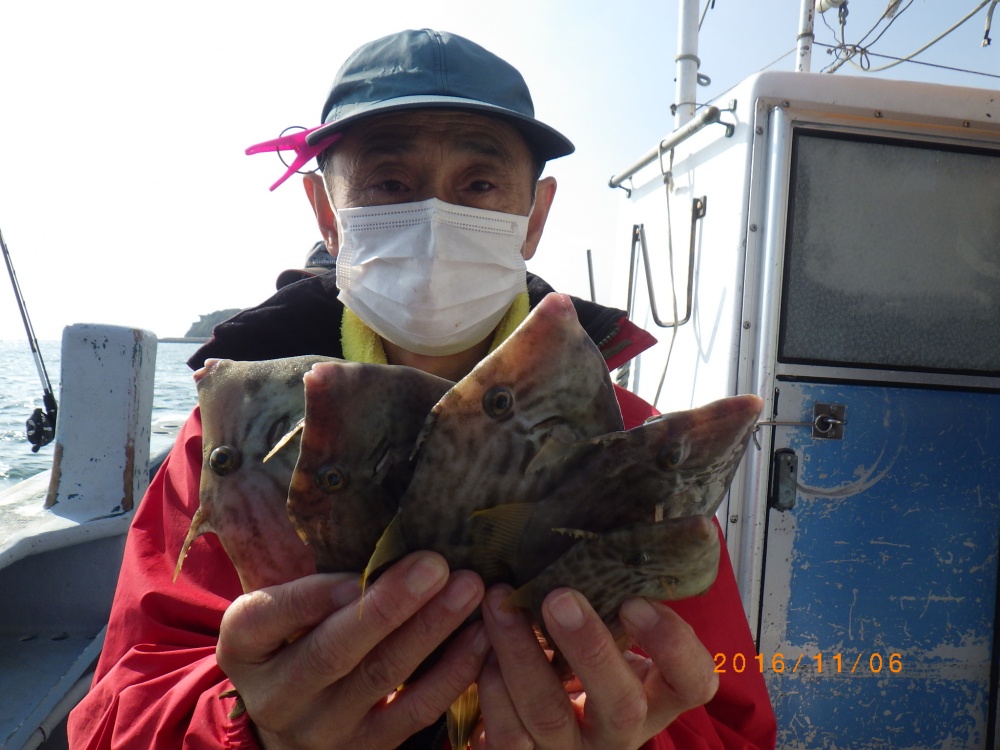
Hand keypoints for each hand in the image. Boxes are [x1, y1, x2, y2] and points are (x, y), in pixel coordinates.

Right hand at [216, 552, 488, 749]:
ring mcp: (321, 730)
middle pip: (334, 650)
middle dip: (390, 605)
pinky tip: (481, 636)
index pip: (271, 616)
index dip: (315, 595)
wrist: (292, 716)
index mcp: (245, 646)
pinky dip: (453, 671)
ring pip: (383, 675)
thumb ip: (313, 576)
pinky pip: (416, 711)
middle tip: (436, 565)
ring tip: (469, 589)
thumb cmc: (295, 635)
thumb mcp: (280, 607)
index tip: (363, 567)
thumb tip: (385, 531)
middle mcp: (277, 695)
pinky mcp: (367, 749)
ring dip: (432, 629)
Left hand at [474, 585, 718, 748]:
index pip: (692, 681)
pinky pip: (507, 735)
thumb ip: (618, 591)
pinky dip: (491, 687)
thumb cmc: (588, 652)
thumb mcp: (615, 627)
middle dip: (588, 648)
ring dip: (520, 655)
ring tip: (499, 604)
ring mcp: (576, 749)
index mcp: (659, 693)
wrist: (553, 716)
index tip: (637, 601)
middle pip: (620, 704)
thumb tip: (628, 509)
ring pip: (549, 715)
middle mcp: (623, 730)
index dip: (671, 644)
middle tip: (558, 597)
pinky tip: (480, 645)